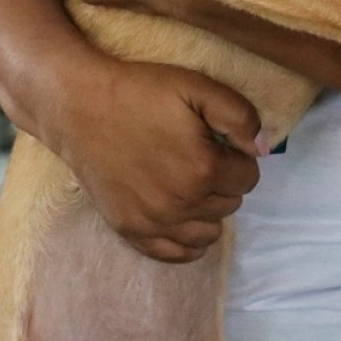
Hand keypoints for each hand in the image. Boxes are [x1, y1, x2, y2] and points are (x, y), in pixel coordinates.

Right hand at [52, 57, 264, 262]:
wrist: (79, 105)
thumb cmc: (140, 91)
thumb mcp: (196, 86)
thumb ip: (240, 116)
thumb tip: (261, 150)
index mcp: (203, 169)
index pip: (248, 178)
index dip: (238, 157)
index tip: (219, 143)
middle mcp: (182, 204)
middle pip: (230, 205)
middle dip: (224, 182)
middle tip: (200, 157)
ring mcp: (154, 222)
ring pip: (208, 233)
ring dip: (208, 210)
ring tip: (190, 183)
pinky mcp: (130, 231)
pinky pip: (175, 255)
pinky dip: (188, 242)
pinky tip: (184, 219)